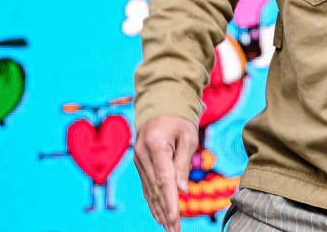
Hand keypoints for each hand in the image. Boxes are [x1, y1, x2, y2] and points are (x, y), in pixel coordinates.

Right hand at [133, 115, 198, 231]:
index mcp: (156, 145)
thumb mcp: (188, 137)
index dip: (169, 201)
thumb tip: (181, 190)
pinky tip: (159, 216)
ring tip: (169, 228)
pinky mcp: (140, 165)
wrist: (160, 107)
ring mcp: (138, 160)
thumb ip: (183, 163)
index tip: (174, 218)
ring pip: (149, 191)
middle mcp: (143, 155)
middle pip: (155, 188)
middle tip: (174, 230)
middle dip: (166, 212)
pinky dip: (153, 202)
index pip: (164, 179)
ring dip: (159, 211)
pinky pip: (147, 187)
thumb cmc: (179, 121)